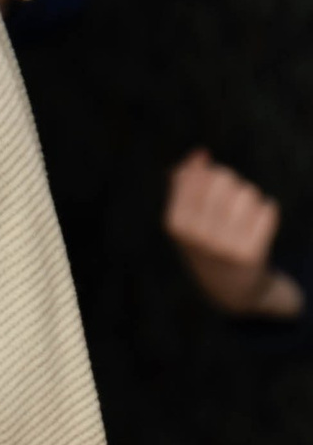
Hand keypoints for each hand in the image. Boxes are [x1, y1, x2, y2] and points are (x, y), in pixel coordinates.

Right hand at [165, 149, 303, 319]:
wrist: (229, 289)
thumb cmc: (206, 242)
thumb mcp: (186, 216)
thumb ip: (185, 181)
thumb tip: (200, 154)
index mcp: (175, 223)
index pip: (200, 174)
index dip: (210, 174)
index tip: (212, 188)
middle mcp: (196, 236)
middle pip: (225, 179)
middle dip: (231, 184)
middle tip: (230, 204)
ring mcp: (224, 247)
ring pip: (248, 193)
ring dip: (250, 200)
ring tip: (244, 218)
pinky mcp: (251, 254)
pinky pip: (268, 209)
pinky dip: (267, 213)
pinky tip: (258, 227)